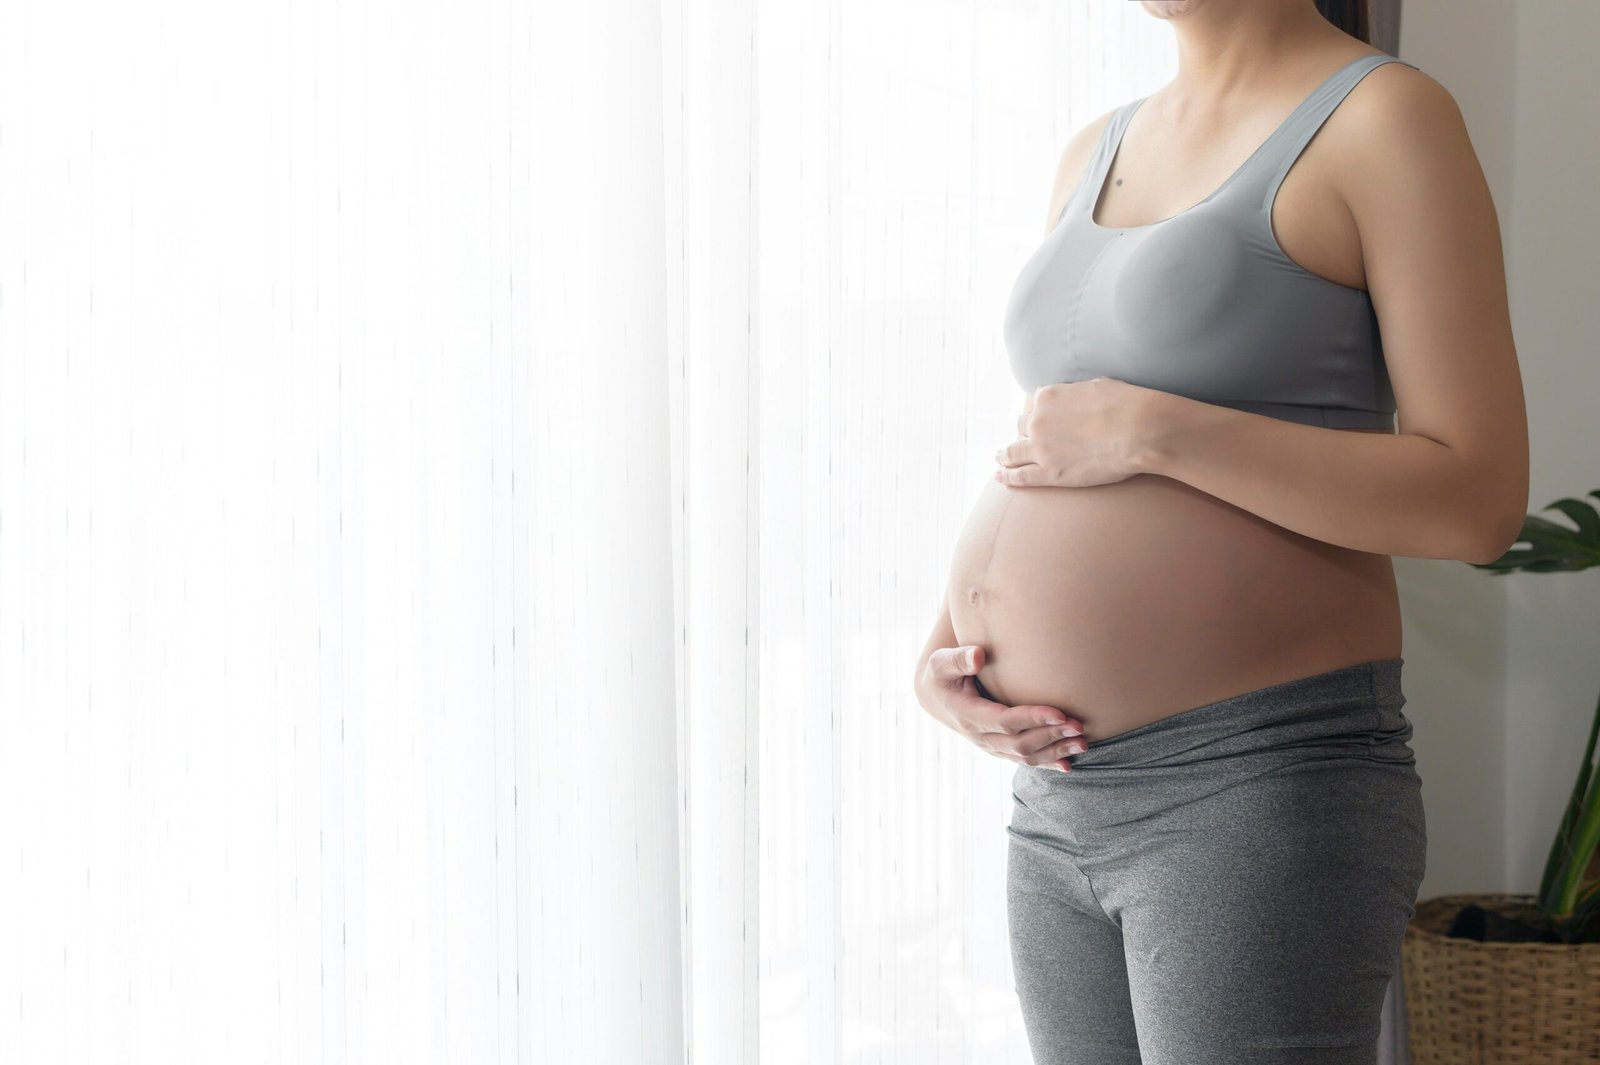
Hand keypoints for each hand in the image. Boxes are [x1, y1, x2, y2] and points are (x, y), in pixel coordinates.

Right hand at [914, 644, 1086, 772]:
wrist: (935, 698)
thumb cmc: (941, 674)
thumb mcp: (941, 663)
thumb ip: (957, 659)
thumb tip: (977, 656)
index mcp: (968, 714)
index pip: (1004, 721)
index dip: (1032, 718)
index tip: (1060, 712)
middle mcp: (979, 736)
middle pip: (1020, 742)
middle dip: (1051, 735)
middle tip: (1079, 726)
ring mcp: (989, 746)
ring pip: (1025, 756)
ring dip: (1055, 751)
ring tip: (1082, 743)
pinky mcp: (998, 749)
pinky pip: (1023, 760)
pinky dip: (1047, 763)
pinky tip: (1068, 764)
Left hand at [993, 377, 1145, 488]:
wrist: (1139, 430)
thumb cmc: (1126, 404)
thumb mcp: (1097, 386)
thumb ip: (1079, 393)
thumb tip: (1081, 396)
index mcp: (1048, 397)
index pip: (1034, 405)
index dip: (1039, 414)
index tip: (1042, 421)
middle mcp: (1037, 421)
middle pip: (1022, 427)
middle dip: (1024, 433)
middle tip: (1023, 441)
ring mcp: (1040, 448)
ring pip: (1013, 452)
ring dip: (1005, 456)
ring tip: (1000, 460)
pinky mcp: (1050, 474)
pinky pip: (1020, 476)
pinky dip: (1007, 477)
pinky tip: (999, 477)